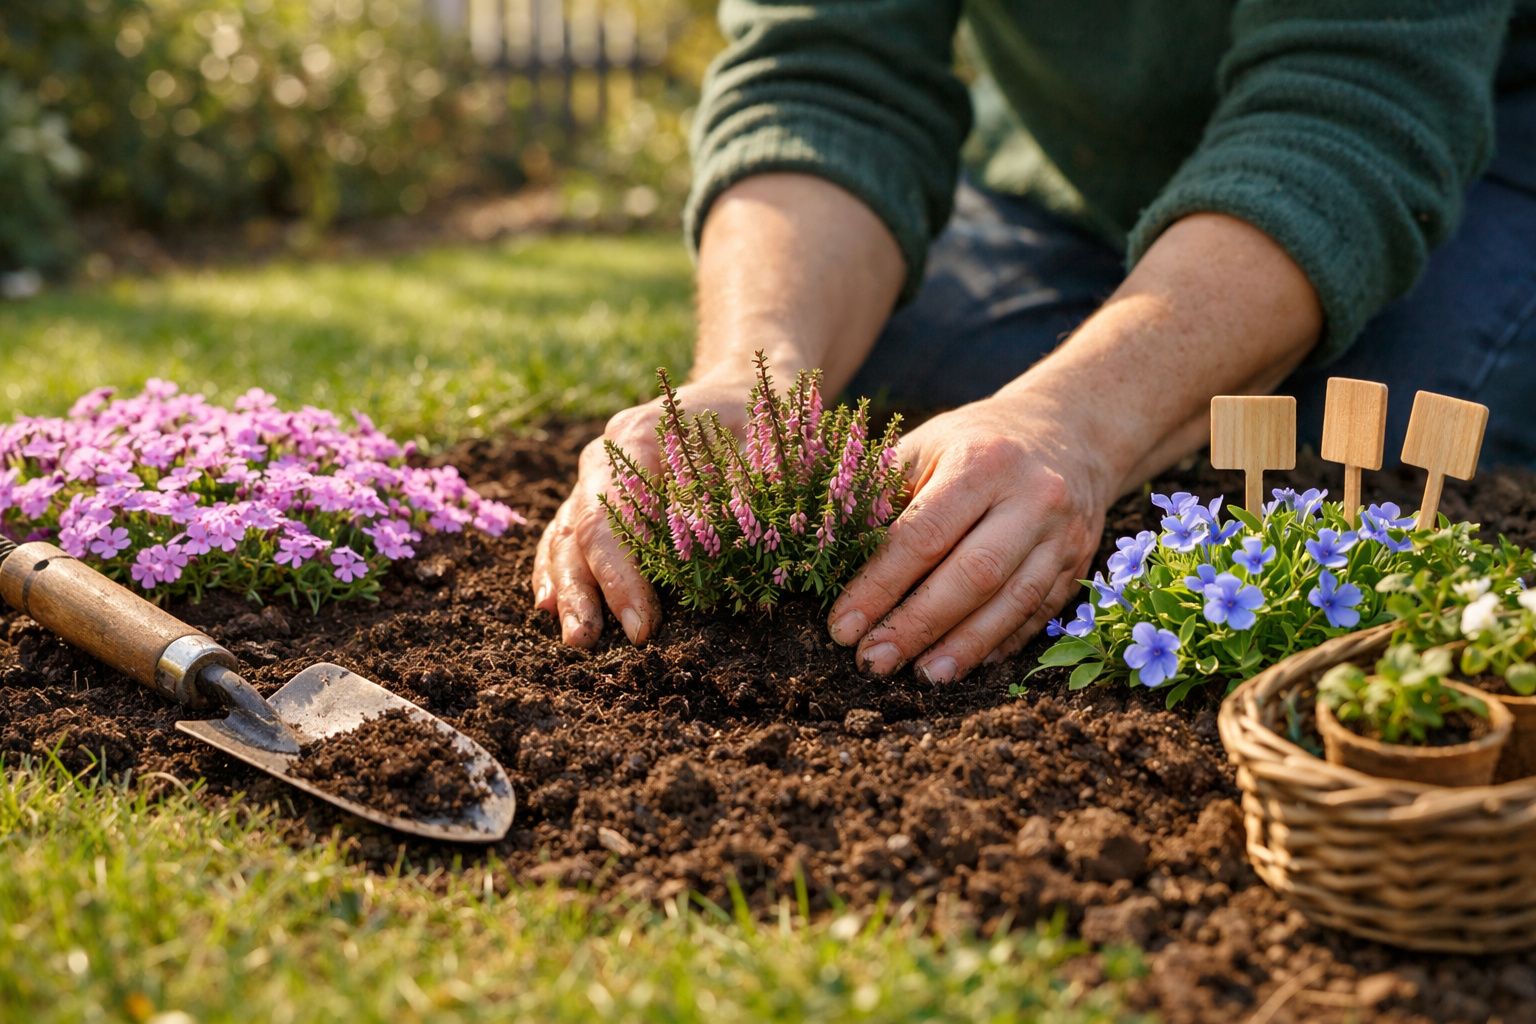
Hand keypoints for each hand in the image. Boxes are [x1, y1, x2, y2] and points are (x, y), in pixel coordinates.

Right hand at [532, 378, 751, 646]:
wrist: (739, 392)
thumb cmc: (758, 418)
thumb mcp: (765, 444)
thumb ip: (748, 490)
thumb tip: (740, 549)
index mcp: (640, 436)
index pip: (614, 515)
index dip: (622, 575)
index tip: (643, 626)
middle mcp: (606, 456)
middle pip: (579, 529)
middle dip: (584, 591)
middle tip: (587, 642)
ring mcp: (596, 476)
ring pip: (564, 534)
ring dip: (567, 589)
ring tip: (574, 639)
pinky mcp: (597, 496)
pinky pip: (565, 534)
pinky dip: (557, 570)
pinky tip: (551, 606)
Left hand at [825, 394, 1114, 681]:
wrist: (1067, 431)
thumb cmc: (975, 442)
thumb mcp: (926, 446)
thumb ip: (885, 497)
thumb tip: (834, 559)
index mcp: (983, 462)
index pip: (923, 535)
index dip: (879, 586)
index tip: (843, 626)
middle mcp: (1032, 497)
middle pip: (972, 575)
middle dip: (917, 625)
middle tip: (872, 661)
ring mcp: (1063, 535)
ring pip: (1012, 603)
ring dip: (963, 647)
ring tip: (921, 676)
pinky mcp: (1078, 564)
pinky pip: (1038, 614)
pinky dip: (1000, 643)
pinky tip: (963, 664)